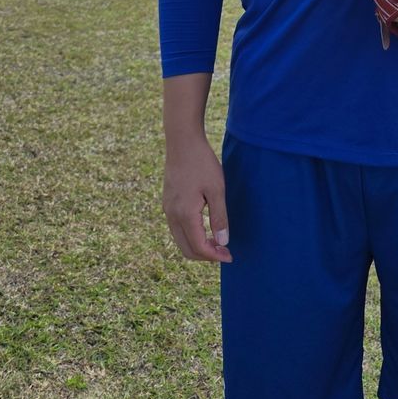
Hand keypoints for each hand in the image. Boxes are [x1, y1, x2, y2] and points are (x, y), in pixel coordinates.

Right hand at [162, 137, 232, 263]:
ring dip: (198, 246)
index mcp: (184, 214)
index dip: (215, 256)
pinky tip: (205, 228)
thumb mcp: (217, 189)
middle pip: (186, 249)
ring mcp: (167, 209)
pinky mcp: (167, 203)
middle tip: (225, 252)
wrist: (182, 142)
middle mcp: (172, 215)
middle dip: (206, 255)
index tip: (230, 256)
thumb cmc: (202, 163)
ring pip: (180, 240)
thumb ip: (219, 217)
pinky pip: (177, 229)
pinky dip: (191, 235)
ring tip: (217, 242)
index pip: (198, 247)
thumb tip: (222, 242)